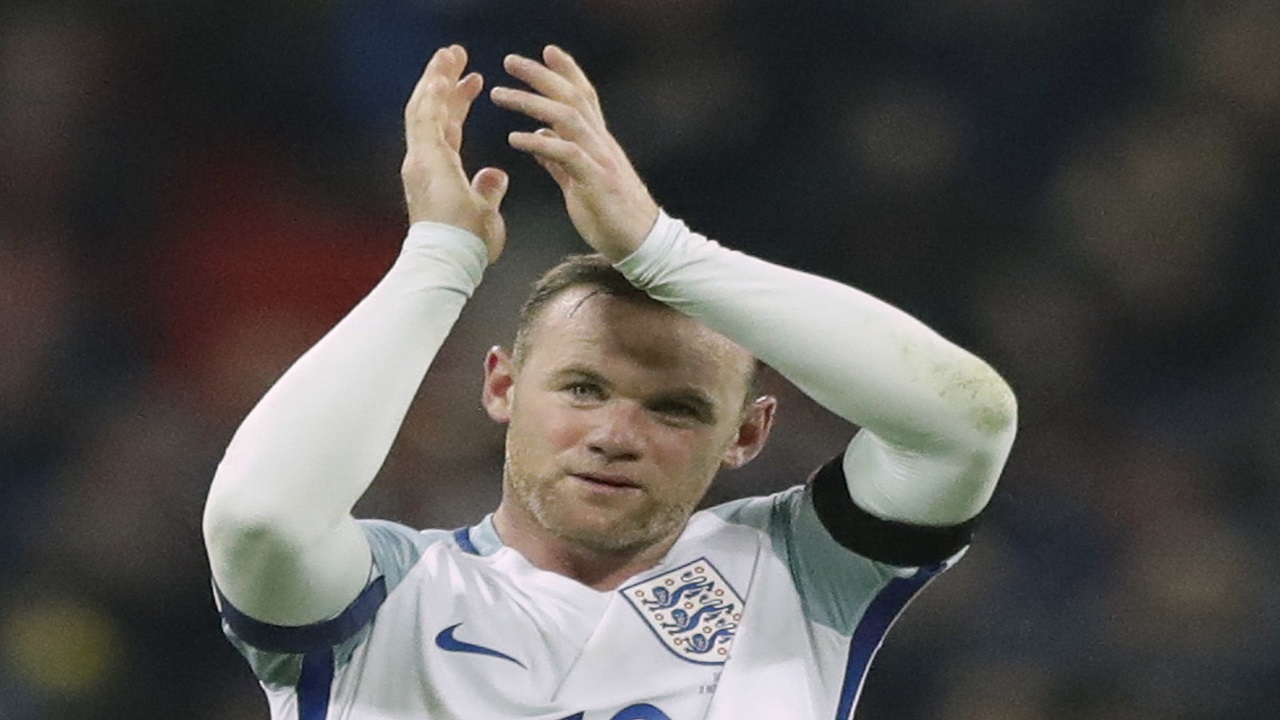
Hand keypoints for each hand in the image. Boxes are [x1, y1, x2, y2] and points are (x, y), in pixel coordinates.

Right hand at [402, 45, 509, 262]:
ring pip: (424, 110)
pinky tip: (440, 77)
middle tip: (454, 54)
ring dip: (435, 79)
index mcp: (439, 170)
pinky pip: (425, 122)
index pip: (448, 126)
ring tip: (448, 54)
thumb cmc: (468, 245)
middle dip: (443, 80)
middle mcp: (424, 162)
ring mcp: (420, 161)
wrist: (451, 259)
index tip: (474, 80)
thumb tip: (495, 175)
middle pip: (431, 110)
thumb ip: (488, 190)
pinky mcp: (424, 161)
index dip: (459, 101)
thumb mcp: (486, 211)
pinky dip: (431, 98)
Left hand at [491, 45, 659, 261]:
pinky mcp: (596, 181)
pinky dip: (539, 143)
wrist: (642, 244)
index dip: (566, 72)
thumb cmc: (613, 216)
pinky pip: (567, 154)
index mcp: (598, 142)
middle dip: (541, 75)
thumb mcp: (580, 183)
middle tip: (510, 60)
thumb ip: (559, 160)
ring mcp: (601, 159)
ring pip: (567, 117)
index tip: (546, 51)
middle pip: (572, 97)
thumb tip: (539, 138)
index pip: (583, 97)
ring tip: (500, 94)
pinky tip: (516, 138)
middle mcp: (601, 143)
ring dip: (531, 102)